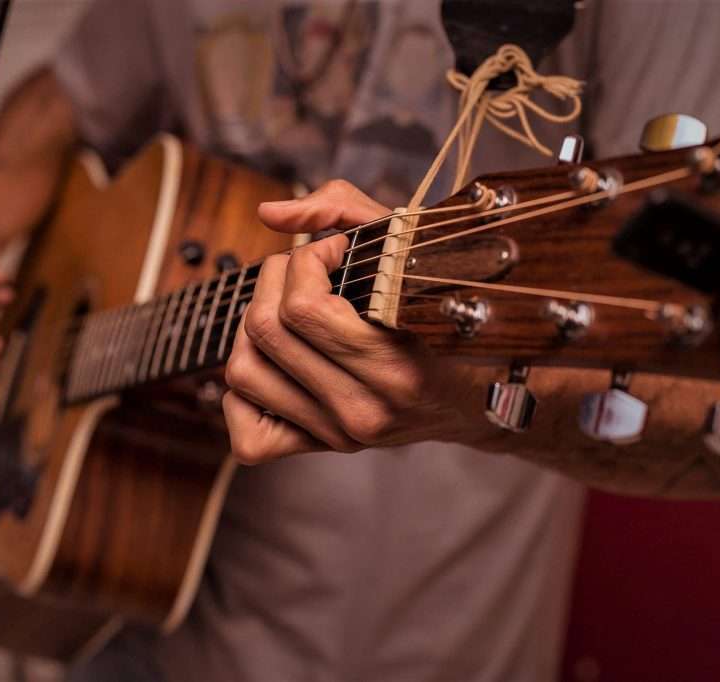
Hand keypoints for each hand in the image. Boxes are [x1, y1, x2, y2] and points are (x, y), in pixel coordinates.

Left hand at [222, 180, 489, 463]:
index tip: (335, 248)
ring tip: (285, 309)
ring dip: (251, 327)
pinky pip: (246, 432)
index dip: (307, 258)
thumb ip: (343, 210)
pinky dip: (243, 394)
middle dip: (275, 278)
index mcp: (396, 367)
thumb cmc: (449, 316)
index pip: (303, 308)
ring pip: (243, 372)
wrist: (476, 399)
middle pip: (264, 331)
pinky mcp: (321, 448)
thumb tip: (269, 213)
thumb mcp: (415, 251)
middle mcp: (363, 410)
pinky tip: (277, 362)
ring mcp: (339, 435)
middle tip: (305, 269)